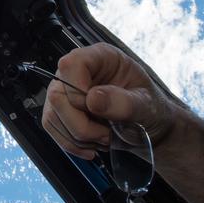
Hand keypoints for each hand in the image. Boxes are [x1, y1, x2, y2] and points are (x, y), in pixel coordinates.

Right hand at [40, 43, 177, 159]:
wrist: (150, 126)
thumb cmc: (151, 109)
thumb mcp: (147, 105)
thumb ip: (123, 102)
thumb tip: (93, 99)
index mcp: (101, 58)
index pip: (71, 65)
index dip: (77, 90)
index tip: (96, 110)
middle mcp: (78, 71)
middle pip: (57, 96)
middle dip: (82, 124)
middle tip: (107, 133)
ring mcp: (66, 91)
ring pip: (52, 116)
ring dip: (79, 137)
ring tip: (104, 138)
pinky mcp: (61, 111)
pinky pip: (52, 129)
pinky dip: (72, 144)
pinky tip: (92, 144)